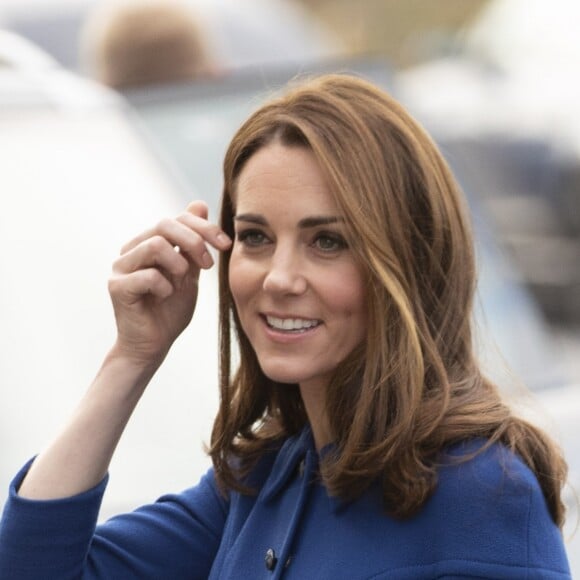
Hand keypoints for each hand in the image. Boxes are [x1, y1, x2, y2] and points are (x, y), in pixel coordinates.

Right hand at [107, 201, 230, 366]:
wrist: (153, 345)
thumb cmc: (170, 310)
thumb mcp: (190, 272)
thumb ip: (194, 242)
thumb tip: (199, 203)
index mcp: (149, 242)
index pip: (177, 218)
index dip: (204, 227)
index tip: (226, 245)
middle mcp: (132, 250)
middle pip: (164, 225)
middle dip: (194, 241)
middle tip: (208, 265)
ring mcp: (120, 267)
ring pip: (155, 245)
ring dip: (178, 263)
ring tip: (182, 280)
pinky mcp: (116, 287)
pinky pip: (147, 276)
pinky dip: (165, 286)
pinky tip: (166, 297)